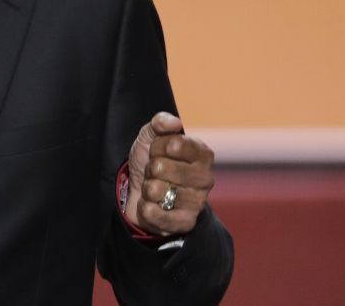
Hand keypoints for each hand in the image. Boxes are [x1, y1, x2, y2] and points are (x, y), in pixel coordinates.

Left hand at [123, 111, 214, 235]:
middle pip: (162, 167)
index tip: (158, 151)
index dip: (158, 147)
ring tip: (154, 188)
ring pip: (157, 190)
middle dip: (150, 168)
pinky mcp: (186, 222)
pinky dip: (148, 209)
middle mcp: (206, 178)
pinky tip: (150, 205)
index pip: (173, 144)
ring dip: (148, 188)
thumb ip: (160, 123)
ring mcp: (198, 202)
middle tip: (154, 172)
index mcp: (202, 154)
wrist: (138, 192)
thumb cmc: (150, 161)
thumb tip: (174, 123)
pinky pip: (161, 215)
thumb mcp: (150, 137)